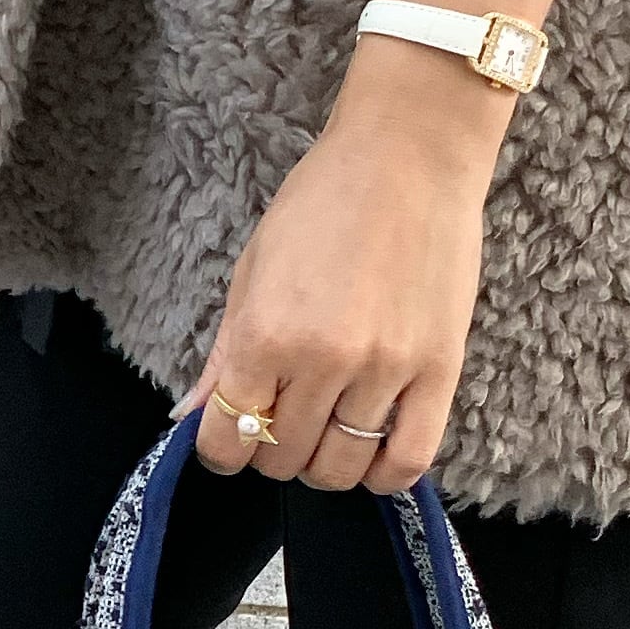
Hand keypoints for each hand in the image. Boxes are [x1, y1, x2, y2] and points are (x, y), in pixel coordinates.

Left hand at [184, 46, 502, 490]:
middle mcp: (322, 361)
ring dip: (324, 463)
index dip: (222, 451)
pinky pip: (409, 459)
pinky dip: (383, 474)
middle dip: (272, 453)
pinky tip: (371, 452)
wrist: (408, 155)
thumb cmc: (323, 202)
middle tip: (282, 423)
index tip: (230, 441)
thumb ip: (223, 353)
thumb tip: (189, 416)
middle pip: (283, 458)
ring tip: (326, 432)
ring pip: (342, 467)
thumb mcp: (253, 270)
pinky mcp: (439, 370)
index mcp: (264, 334)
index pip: (228, 440)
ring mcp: (384, 369)